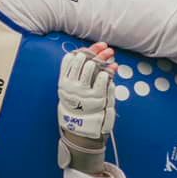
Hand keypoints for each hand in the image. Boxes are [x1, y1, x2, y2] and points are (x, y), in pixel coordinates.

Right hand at [57, 43, 116, 170]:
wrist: (82, 131)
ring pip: (91, 66)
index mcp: (63, 82)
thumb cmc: (80, 110)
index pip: (71, 59)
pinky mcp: (96, 97)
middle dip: (96, 51)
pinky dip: (108, 71)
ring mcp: (83, 91)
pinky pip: (103, 78)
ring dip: (103, 58)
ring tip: (109, 57)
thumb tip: (92, 56)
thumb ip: (80, 75)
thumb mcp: (73, 92)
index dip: (84, 50)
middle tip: (106, 48)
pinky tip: (112, 69)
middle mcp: (71, 86)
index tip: (96, 46)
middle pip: (82, 60)